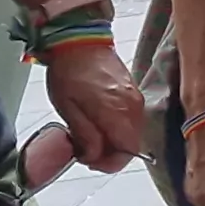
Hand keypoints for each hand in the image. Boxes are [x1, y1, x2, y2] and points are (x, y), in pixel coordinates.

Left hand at [43, 40, 146, 173]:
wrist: (80, 41)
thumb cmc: (70, 72)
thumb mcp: (68, 108)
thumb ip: (86, 135)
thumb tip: (95, 155)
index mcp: (117, 113)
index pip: (126, 152)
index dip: (108, 163)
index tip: (89, 161)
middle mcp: (133, 108)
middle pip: (131, 145)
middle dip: (109, 154)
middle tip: (85, 150)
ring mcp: (136, 99)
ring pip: (131, 134)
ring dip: (112, 141)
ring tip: (88, 135)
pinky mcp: (133, 94)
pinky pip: (130, 121)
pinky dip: (116, 128)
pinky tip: (96, 122)